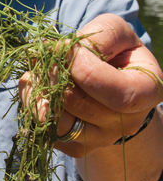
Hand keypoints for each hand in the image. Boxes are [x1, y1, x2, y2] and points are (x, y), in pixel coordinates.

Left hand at [19, 14, 162, 157]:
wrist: (108, 79)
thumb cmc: (114, 52)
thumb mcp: (115, 33)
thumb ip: (99, 37)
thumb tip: (64, 51)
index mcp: (147, 93)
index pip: (117, 94)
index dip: (84, 69)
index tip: (65, 45)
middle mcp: (127, 123)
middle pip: (81, 105)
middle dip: (56, 75)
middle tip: (45, 55)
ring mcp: (101, 139)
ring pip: (59, 122)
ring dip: (39, 91)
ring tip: (37, 69)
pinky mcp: (76, 147)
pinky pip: (46, 130)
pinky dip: (33, 104)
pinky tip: (37, 86)